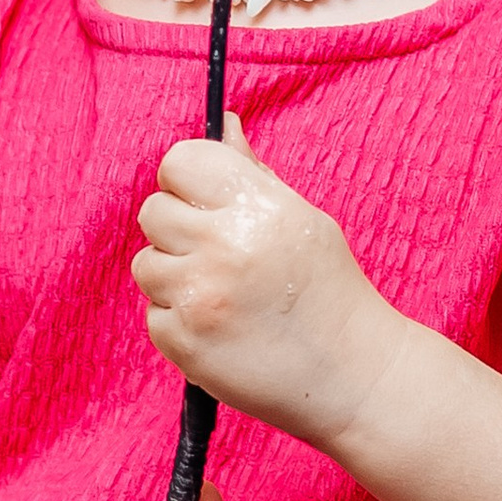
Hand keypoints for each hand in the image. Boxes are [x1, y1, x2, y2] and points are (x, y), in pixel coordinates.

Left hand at [132, 116, 400, 448]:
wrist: (355, 377)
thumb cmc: (330, 293)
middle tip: (220, 256)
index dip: (187, 181)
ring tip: (224, 296)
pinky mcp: (183, 341)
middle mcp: (222, 246)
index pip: (179, 161)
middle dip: (178, 231)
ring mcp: (198, 296)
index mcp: (256, 205)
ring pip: (146, 265)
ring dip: (175, 278)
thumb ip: (251, 173)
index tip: (204, 202)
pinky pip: (154, 315)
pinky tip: (223, 330)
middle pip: (153, 212)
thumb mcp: (301, 219)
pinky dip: (180, 323)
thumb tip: (222, 123)